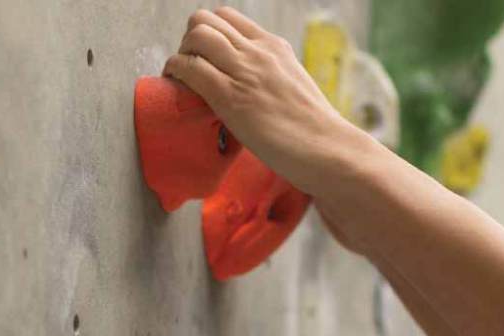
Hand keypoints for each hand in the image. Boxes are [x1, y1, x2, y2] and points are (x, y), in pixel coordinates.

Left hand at [163, 7, 372, 195]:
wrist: (328, 149)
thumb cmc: (314, 131)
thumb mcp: (294, 87)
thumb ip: (272, 78)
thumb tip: (253, 89)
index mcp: (274, 47)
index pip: (228, 18)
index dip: (208, 34)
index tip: (205, 58)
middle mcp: (258, 52)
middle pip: (205, 21)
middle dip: (189, 41)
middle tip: (191, 69)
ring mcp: (244, 72)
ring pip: (195, 36)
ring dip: (180, 54)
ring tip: (182, 79)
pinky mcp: (230, 97)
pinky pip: (189, 68)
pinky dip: (175, 72)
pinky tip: (176, 86)